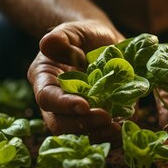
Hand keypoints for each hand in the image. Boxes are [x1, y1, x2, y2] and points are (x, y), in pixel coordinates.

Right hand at [28, 20, 124, 144]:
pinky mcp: (93, 119)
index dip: (63, 104)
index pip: (47, 97)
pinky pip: (97, 134)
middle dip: (82, 124)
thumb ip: (62, 36)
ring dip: (97, 134)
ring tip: (117, 129)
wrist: (103, 43)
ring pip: (77, 134)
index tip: (84, 105)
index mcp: (44, 78)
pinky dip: (110, 136)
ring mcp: (74, 113)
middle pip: (59, 122)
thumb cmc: (84, 35)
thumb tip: (47, 42)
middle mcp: (55, 101)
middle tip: (106, 118)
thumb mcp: (74, 30)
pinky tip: (124, 130)